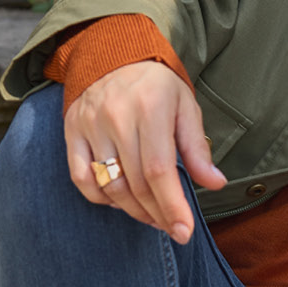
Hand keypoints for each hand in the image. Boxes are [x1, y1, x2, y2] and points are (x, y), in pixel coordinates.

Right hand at [63, 60, 226, 243]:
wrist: (113, 54)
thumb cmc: (156, 85)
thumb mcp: (185, 107)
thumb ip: (197, 148)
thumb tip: (215, 184)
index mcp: (150, 107)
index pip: (159, 171)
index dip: (172, 206)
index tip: (184, 232)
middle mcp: (116, 116)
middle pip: (136, 183)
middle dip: (157, 214)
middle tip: (173, 227)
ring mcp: (89, 125)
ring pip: (110, 185)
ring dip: (133, 211)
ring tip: (152, 216)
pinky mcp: (71, 131)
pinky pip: (81, 178)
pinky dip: (100, 197)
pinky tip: (120, 200)